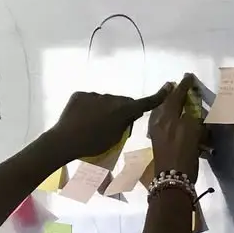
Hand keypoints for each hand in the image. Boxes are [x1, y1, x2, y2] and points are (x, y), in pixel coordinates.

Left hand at [51, 87, 167, 162]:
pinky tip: (83, 120)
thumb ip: (124, 126)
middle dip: (122, 110)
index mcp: (122, 110)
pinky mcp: (81, 95)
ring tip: (94, 125)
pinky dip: (90, 108)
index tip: (168, 87)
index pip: (144, 103)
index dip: (157, 96)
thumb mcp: (114, 140)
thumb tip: (130, 115)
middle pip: (122, 102)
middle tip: (115, 126)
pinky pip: (90, 100)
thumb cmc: (92, 145)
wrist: (65, 140)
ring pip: (105, 101)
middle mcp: (111, 98)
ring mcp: (94, 95)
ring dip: (105, 110)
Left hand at [148, 74, 202, 180]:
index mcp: (171, 119)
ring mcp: (157, 132)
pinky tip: (165, 115)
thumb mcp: (193, 136)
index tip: (188, 77)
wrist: (172, 180)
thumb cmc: (185, 158)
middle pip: (168, 102)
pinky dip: (163, 114)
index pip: (178, 97)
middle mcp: (161, 122)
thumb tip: (195, 113)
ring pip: (162, 111)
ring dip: (168, 102)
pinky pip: (159, 121)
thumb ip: (194, 121)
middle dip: (173, 92)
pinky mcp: (156, 142)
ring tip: (172, 95)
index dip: (184, 87)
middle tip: (176, 84)